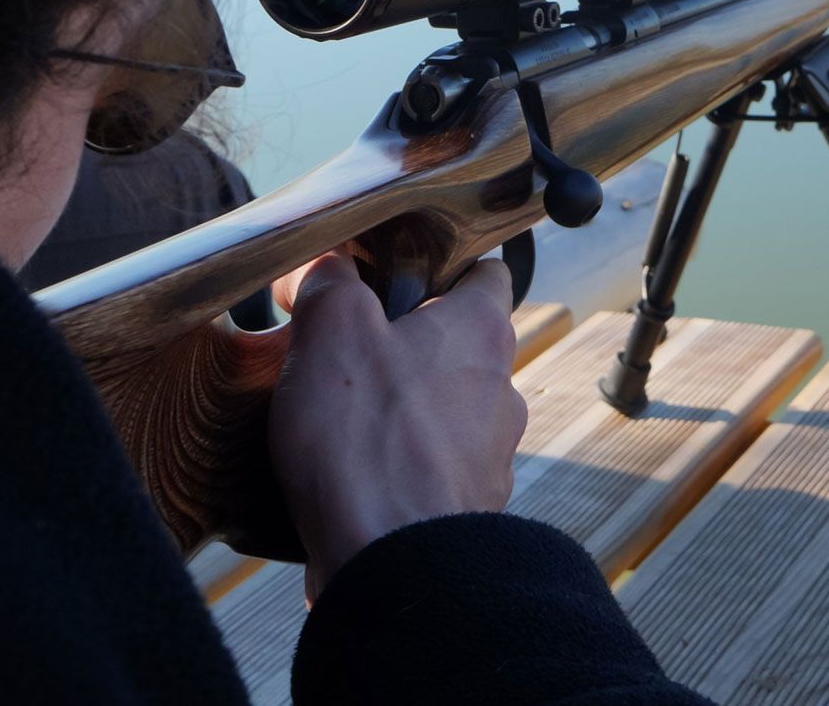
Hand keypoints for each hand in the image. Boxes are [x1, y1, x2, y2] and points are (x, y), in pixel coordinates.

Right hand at [268, 253, 526, 599]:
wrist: (394, 562)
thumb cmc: (369, 441)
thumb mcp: (333, 334)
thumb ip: (332, 285)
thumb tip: (328, 265)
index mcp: (480, 332)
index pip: (487, 274)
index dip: (447, 266)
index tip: (403, 272)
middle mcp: (500, 389)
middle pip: (459, 347)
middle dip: (407, 345)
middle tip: (346, 350)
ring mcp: (489, 453)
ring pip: (444, 411)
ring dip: (401, 409)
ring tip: (339, 417)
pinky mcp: (464, 506)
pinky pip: (429, 469)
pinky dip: (397, 466)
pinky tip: (351, 473)